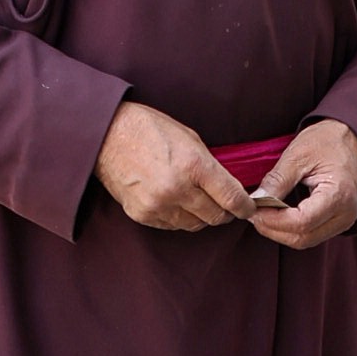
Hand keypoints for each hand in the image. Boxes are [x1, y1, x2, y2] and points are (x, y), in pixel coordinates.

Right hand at [95, 99, 252, 231]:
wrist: (108, 136)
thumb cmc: (150, 130)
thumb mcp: (190, 139)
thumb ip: (210, 166)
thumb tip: (229, 188)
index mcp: (194, 166)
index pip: (231, 198)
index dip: (245, 207)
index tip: (248, 209)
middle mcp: (177, 189)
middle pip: (215, 216)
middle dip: (224, 212)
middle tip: (225, 206)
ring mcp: (158, 205)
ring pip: (194, 224)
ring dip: (201, 216)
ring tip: (197, 201)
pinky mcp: (143, 214)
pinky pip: (172, 225)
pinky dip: (179, 217)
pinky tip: (175, 201)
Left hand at [247, 119, 356, 250]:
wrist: (351, 140)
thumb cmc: (327, 141)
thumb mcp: (298, 155)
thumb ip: (277, 181)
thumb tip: (255, 201)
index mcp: (339, 194)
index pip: (302, 221)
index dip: (274, 220)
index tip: (254, 210)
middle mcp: (346, 214)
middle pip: (303, 237)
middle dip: (273, 229)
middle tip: (253, 214)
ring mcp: (344, 221)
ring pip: (305, 240)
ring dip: (280, 232)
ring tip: (262, 214)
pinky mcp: (338, 223)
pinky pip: (310, 235)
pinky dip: (290, 229)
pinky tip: (276, 216)